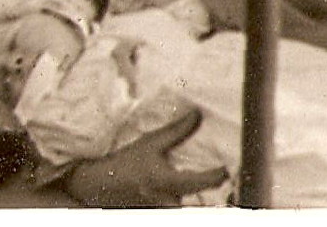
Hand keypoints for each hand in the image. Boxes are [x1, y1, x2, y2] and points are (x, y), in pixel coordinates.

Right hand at [64, 107, 227, 206]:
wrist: (100, 186)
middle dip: (211, 190)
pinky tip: (185, 188)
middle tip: (221, 176)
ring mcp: (163, 209)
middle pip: (200, 200)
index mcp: (169, 182)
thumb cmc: (125, 163)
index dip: (219, 175)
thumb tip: (197, 116)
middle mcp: (169, 201)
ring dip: (198, 196)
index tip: (226, 167)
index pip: (205, 182)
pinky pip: (177, 207)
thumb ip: (176, 131)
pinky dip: (184, 198)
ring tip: (207, 183)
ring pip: (188, 205)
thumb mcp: (150, 143)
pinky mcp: (157, 212)